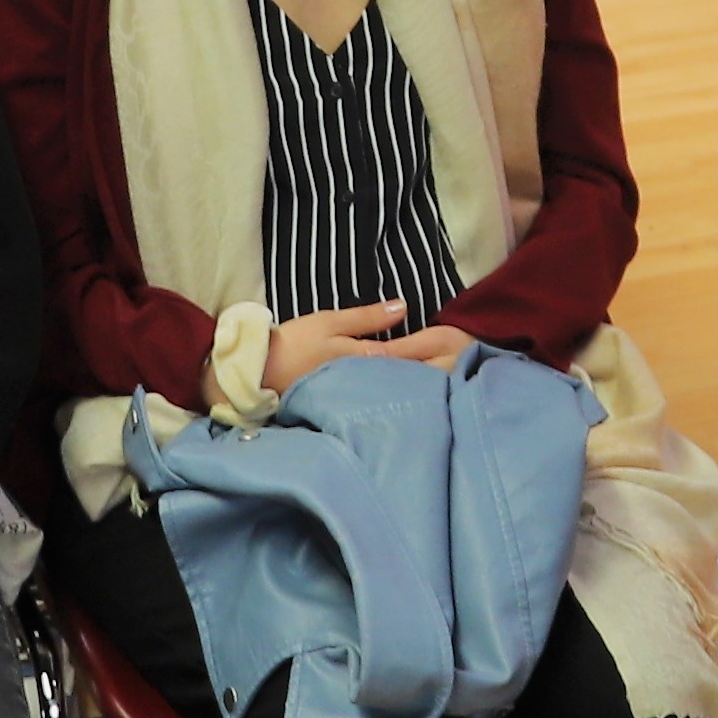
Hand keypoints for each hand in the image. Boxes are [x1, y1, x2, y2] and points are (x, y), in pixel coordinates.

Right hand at [259, 300, 474, 391]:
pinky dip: (393, 399)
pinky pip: (377, 403)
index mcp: (366, 361)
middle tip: (459, 374)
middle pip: (407, 382)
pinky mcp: (346, 409)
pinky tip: (404, 400)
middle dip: (432, 378)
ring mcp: (357, 400)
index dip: (435, 357)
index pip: (410, 360)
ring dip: (416, 390)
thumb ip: (368, 317)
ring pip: (394, 394)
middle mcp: (366, 385)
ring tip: (441, 389)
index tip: (459, 354)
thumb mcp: (331, 322)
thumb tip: (405, 307)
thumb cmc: (294, 343)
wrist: (258, 375)